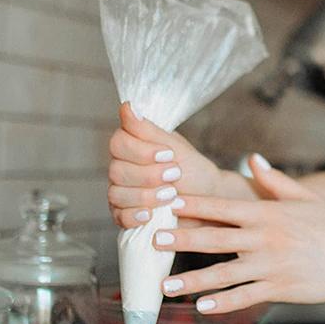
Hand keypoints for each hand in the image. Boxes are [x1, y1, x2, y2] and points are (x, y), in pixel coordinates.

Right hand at [107, 102, 221, 227]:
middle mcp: (121, 169)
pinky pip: (120, 217)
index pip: (118, 143)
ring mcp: (121, 193)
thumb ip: (147, 129)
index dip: (142, 150)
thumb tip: (128, 106)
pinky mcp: (125, 216)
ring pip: (117, 194)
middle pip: (116, 170)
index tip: (168, 154)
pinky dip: (136, 215)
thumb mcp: (174, 147)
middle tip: (175, 175)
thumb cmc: (192, 170)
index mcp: (131, 147)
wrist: (208, 198)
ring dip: (146, 195)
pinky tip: (152, 214)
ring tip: (172, 195)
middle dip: (149, 174)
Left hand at [152, 154, 324, 313]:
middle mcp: (266, 239)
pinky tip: (201, 307)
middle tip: (154, 239)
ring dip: (192, 281)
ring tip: (166, 286)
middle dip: (183, 239)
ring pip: (224, 274)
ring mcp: (272, 266)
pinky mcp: (280, 289)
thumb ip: (275, 180)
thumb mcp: (306, 198)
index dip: (194, 205)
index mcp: (269, 214)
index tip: (168, 203)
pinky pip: (245, 297)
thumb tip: (251, 159)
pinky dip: (222, 303)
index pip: (223, 207)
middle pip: (216, 238)